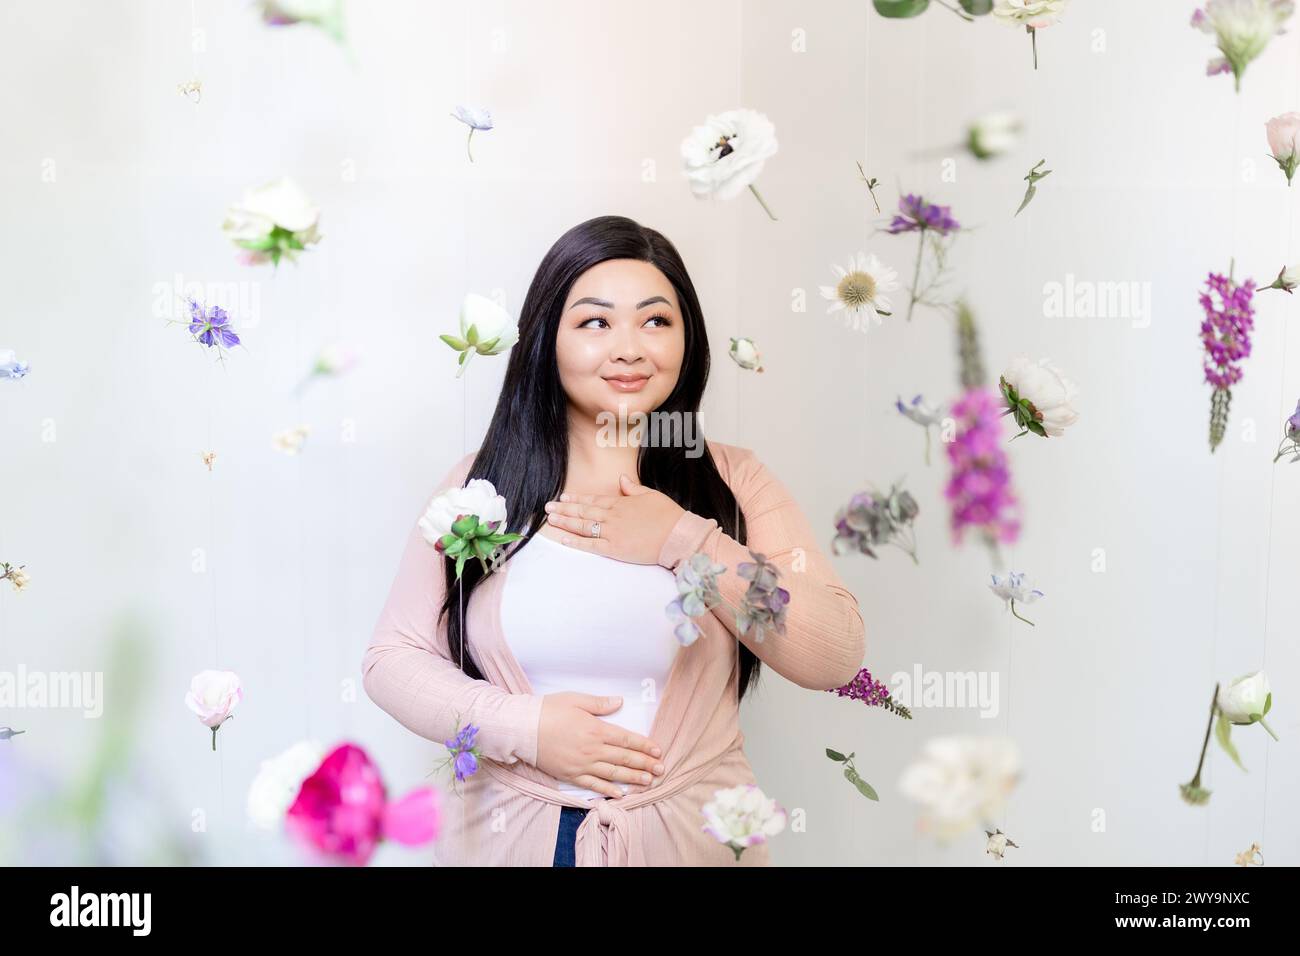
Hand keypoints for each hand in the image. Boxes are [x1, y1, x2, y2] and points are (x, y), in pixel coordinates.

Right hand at [535, 693, 665, 798]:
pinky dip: (608, 790)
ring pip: (613, 774)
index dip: (644, 745)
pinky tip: (620, 794)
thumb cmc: (548, 710)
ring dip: (632, 778)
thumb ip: (599, 703)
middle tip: (661, 769)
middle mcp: (592, 750)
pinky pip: (593, 785)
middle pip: (624, 758)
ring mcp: (581, 765)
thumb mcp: (575, 699)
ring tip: (648, 782)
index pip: (626, 739)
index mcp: (595, 729)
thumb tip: (619, 701)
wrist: (522, 729)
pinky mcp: (571, 775)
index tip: (658, 750)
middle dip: (645, 764)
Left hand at [542, 473, 685, 563]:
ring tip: (551, 519)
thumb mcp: (651, 495)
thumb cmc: (668, 515)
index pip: (594, 499)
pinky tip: (564, 538)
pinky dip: (576, 542)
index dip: (577, 498)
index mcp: (621, 503)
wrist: (677, 536)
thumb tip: (621, 479)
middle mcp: (613, 516)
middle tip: (548, 507)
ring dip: (566, 522)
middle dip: (564, 508)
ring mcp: (612, 533)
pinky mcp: (615, 549)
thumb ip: (633, 488)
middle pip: (584, 511)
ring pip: (584, 526)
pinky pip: (591, 545)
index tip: (563, 496)